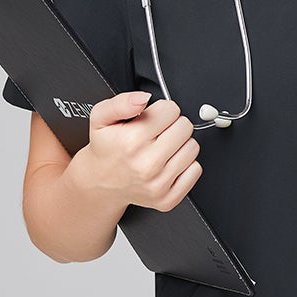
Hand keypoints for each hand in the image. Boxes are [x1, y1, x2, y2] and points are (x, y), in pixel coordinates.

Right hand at [74, 91, 202, 211]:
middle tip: (156, 134)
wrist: (101, 181)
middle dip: (172, 125)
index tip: (151, 119)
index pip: (171, 110)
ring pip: (193, 148)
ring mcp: (158, 184)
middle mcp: (147, 165)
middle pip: (185, 127)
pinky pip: (195, 170)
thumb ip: (121, 102)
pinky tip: (167, 163)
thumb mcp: (102, 117)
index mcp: (132, 141)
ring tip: (161, 148)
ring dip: (180, 144)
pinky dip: (185, 165)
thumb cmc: (106, 147)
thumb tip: (144, 98)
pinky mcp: (168, 199)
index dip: (161, 111)